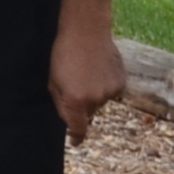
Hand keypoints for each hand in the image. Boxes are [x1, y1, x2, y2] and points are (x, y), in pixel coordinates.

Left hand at [51, 19, 127, 142]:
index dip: (77, 137)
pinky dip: (104, 84)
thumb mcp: (53, 81)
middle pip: (88, 112)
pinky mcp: (121, 82)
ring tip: (87, 71)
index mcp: (75, 101)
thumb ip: (61, 104)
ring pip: (100, 101)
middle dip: (81, 104)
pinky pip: (111, 90)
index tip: (75, 142)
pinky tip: (98, 68)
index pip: (78, 128)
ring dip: (94, 93)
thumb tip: (70, 120)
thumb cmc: (63, 54)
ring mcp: (110, 91)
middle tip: (75, 82)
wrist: (86, 31)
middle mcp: (96, 100)